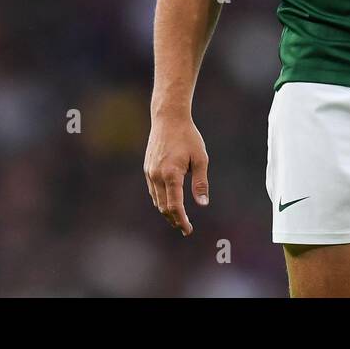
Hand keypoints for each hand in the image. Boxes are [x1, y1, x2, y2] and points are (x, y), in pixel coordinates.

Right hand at [144, 110, 209, 235]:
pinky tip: (169, 203)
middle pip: (164, 207)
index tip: (188, 230)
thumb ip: (201, 183)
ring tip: (178, 219)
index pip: (175, 205)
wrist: (168, 118)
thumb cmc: (188, 137)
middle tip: (185, 228)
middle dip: (174, 219)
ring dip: (166, 211)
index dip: (181, 220)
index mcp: (171, 174)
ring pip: (157, 200)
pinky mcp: (147, 168)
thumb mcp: (201, 159)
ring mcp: (150, 172)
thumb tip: (202, 204)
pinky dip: (160, 200)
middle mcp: (157, 175)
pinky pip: (153, 190)